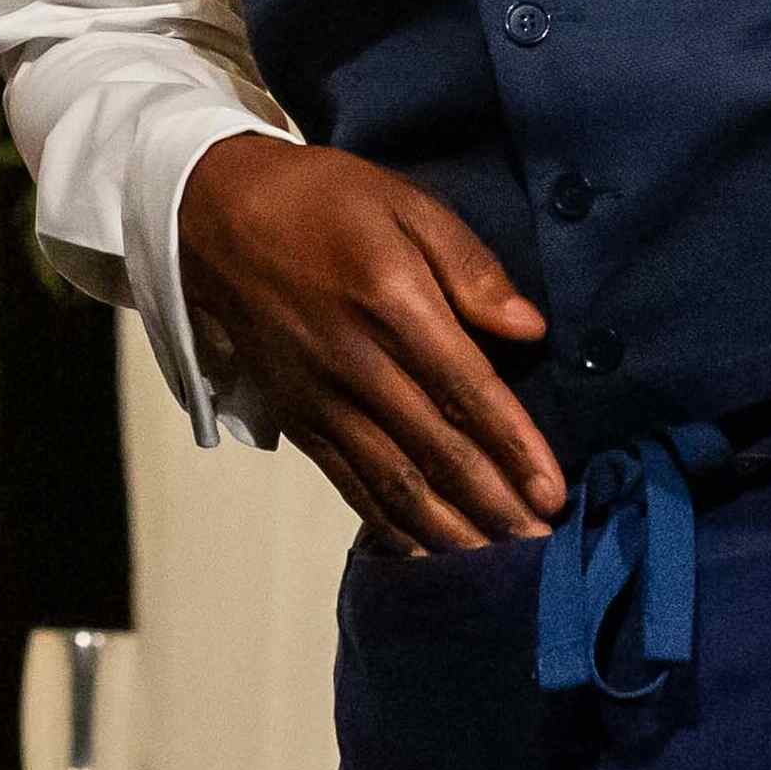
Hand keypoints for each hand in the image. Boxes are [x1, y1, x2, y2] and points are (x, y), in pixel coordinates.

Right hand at [173, 134, 565, 553]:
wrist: (216, 216)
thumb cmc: (325, 203)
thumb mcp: (405, 204)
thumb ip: (470, 266)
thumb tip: (530, 330)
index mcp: (393, 303)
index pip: (467, 390)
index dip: (514, 446)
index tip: (554, 493)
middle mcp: (356, 364)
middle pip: (436, 450)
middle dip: (494, 507)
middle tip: (544, 551)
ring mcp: (322, 399)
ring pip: (394, 481)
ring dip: (449, 530)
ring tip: (498, 567)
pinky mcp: (298, 420)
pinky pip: (350, 483)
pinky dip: (390, 525)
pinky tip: (426, 551)